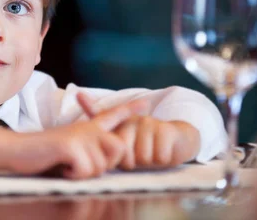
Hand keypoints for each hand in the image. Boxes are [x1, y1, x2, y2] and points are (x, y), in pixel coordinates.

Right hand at [0, 97, 147, 178]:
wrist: (17, 150)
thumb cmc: (43, 154)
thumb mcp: (71, 149)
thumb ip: (90, 150)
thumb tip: (109, 157)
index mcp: (87, 127)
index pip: (113, 115)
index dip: (130, 110)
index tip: (146, 103)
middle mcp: (86, 127)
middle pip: (118, 149)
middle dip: (104, 164)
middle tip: (80, 165)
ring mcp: (79, 134)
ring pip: (101, 165)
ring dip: (84, 173)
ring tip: (67, 165)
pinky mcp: (70, 145)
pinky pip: (86, 170)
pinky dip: (73, 175)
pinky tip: (61, 167)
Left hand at [76, 92, 199, 169]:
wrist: (178, 140)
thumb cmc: (149, 145)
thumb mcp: (128, 146)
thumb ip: (110, 146)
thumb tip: (94, 144)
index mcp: (121, 123)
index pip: (102, 115)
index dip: (89, 105)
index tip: (78, 95)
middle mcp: (133, 120)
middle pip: (125, 152)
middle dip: (133, 162)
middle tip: (141, 155)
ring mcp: (150, 123)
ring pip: (143, 157)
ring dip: (149, 161)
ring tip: (152, 153)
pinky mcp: (166, 130)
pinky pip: (159, 157)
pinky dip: (162, 160)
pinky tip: (164, 152)